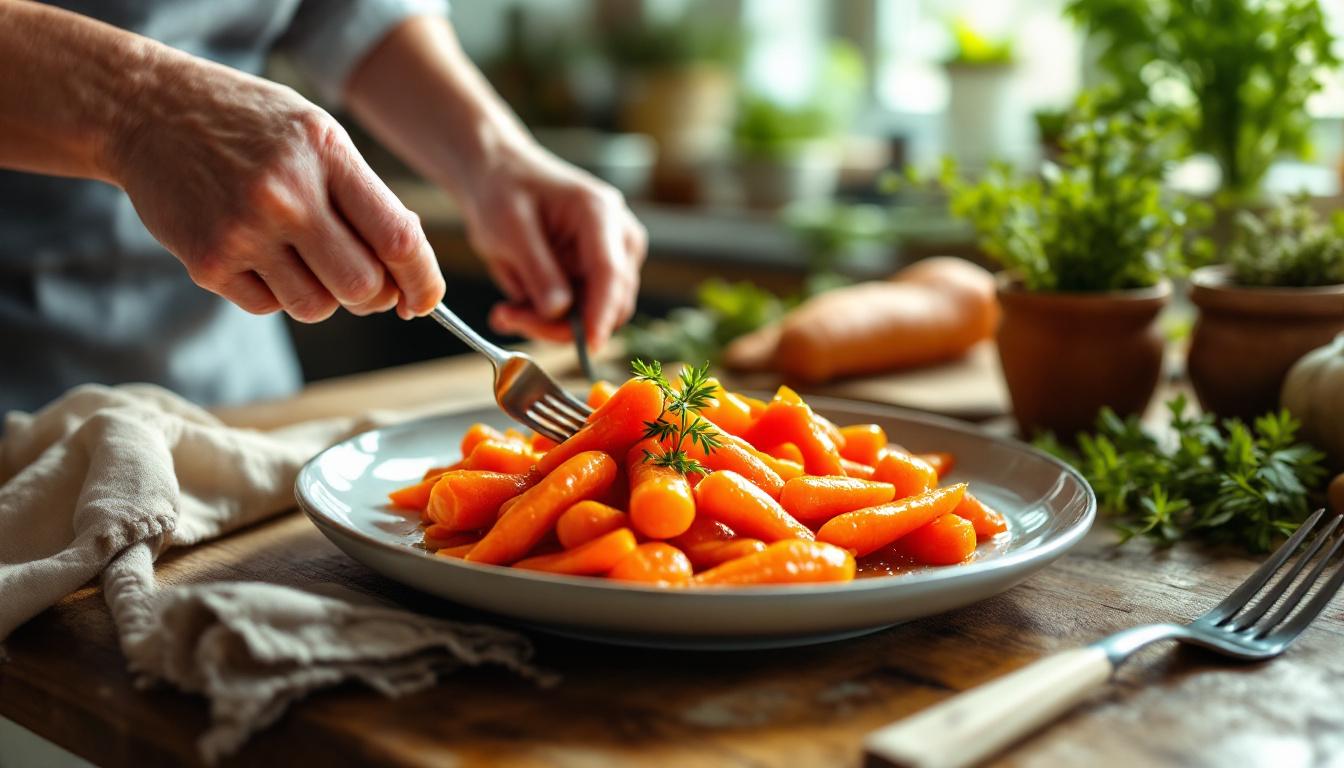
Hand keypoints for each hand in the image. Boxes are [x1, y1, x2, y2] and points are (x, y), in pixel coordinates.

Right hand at [108, 52, 443, 321]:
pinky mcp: (207, 262)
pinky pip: (269, 307)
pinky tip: (260, 252)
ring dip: (323, 295)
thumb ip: (364, 195)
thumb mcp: (318, 136)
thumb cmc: (250, 126)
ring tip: (302, 255)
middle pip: (363, 287)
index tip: (426, 299)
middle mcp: (286, 195)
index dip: (424, 281)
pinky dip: (276, 292)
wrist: (148, 111)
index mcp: (326, 156)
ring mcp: (243, 231)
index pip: (398, 239)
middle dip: (374, 295)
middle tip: (365, 282)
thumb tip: (408, 267)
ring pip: (317, 307)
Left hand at [457, 142, 645, 347]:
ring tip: (506, 311)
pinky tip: (516, 307)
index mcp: (600, 214)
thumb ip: (537, 270)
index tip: (590, 345)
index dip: (601, 313)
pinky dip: (548, 319)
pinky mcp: (596, 277)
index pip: (611, 273)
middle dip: (562, 324)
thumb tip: (559, 312)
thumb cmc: (503, 191)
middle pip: (609, 303)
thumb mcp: (509, 228)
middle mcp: (618, 238)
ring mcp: (611, 259)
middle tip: (510, 318)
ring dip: (549, 324)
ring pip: (594, 315)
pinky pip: (580, 314)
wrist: (499, 177)